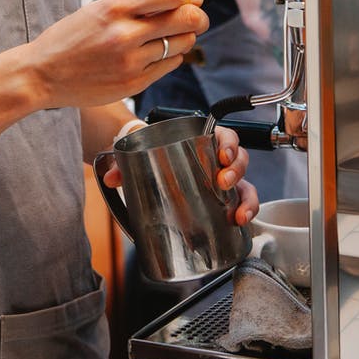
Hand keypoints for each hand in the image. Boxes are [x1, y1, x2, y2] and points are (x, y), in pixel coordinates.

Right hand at [19, 0, 207, 109]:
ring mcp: (131, 62)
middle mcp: (125, 34)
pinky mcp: (134, 84)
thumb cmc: (70, 39)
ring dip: (184, 38)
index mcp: (115, 8)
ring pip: (182, 44)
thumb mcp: (101, 8)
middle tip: (194, 17)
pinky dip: (171, 57)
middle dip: (197, 16)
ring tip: (170, 36)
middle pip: (186, 19)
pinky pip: (169, 65)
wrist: (42, 74)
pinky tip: (155, 53)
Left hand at [102, 126, 259, 225]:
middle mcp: (216, 160)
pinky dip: (244, 212)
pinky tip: (239, 223)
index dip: (229, 143)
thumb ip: (121, 164)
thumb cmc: (148, 156)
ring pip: (245, 184)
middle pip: (239, 159)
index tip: (223, 154)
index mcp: (200, 141)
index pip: (224, 136)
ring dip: (246, 198)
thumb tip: (111, 177)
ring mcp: (220, 181)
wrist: (147, 169)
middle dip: (236, 171)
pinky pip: (240, 203)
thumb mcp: (135, 156)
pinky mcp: (220, 201)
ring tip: (238, 213)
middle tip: (222, 182)